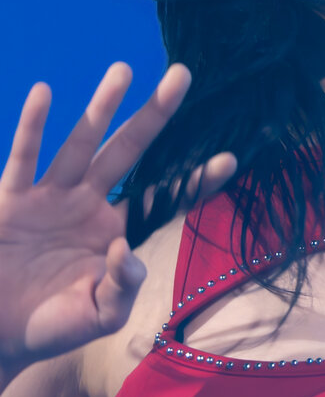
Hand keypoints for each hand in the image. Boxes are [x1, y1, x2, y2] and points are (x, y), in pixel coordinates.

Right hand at [0, 63, 235, 368]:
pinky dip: (32, 126)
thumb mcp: (98, 318)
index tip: (231, 160)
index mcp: (116, 231)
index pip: (162, 199)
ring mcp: (51, 196)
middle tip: (183, 75)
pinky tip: (44, 93)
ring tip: (124, 69)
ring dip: (101, 107)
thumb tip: (127, 252)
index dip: (193, 181)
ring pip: (82, 143)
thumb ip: (120, 290)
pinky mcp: (12, 200)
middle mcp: (88, 203)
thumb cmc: (52, 327)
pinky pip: (24, 158)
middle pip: (128, 151)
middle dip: (155, 115)